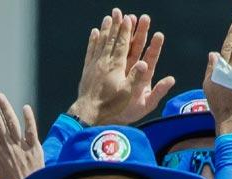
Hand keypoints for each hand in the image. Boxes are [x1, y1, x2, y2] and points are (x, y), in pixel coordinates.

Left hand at [68, 9, 170, 125]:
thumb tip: (144, 64)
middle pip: (111, 39)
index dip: (126, 31)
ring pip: (100, 43)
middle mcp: (105, 62)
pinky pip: (90, 51)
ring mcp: (94, 65)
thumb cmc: (110, 107)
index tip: (129, 18)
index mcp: (116, 67)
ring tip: (108, 17)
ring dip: (105, 29)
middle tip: (118, 11)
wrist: (87, 114)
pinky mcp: (87, 71)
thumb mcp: (127, 95)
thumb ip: (136, 78)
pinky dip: (92, 41)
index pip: (123, 44)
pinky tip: (93, 33)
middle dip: (116, 25)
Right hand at [116, 13, 175, 124]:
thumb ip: (159, 91)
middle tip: (144, 17)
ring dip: (127, 33)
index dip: (155, 46)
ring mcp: (121, 68)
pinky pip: (110, 53)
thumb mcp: (147, 104)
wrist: (111, 119)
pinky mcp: (110, 69)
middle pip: (139, 47)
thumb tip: (171, 79)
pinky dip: (109, 41)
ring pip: (125, 47)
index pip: (151, 58)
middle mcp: (134, 69)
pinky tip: (107, 30)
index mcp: (144, 76)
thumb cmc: (131, 113)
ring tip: (127, 17)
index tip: (158, 34)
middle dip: (141, 32)